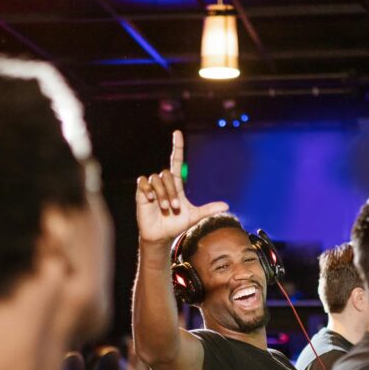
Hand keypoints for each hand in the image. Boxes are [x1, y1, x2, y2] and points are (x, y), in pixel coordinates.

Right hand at [135, 131, 228, 245]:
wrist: (162, 236)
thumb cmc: (176, 225)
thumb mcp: (194, 217)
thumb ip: (208, 210)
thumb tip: (226, 206)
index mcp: (176, 185)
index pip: (176, 161)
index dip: (177, 147)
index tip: (177, 133)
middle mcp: (164, 183)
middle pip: (168, 175)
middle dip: (172, 192)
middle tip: (175, 208)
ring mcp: (152, 188)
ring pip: (157, 179)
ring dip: (163, 194)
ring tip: (165, 208)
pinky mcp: (141, 193)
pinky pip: (143, 182)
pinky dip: (148, 190)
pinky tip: (151, 200)